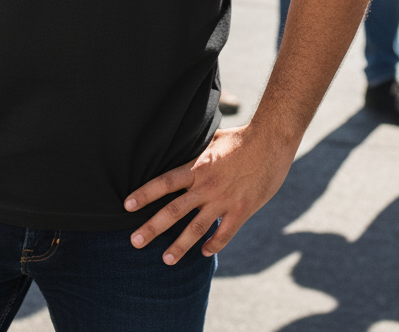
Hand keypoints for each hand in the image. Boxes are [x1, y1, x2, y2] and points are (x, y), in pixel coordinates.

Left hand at [123, 124, 295, 264]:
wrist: (272, 140)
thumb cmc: (241, 137)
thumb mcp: (213, 140)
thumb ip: (197, 152)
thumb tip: (181, 150)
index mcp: (198, 166)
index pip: (165, 182)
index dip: (145, 193)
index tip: (127, 205)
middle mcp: (206, 186)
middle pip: (174, 210)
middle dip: (152, 227)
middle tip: (134, 242)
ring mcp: (224, 200)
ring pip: (196, 229)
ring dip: (179, 246)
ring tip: (165, 260)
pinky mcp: (242, 210)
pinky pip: (224, 234)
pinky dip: (213, 245)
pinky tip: (205, 253)